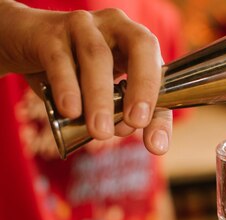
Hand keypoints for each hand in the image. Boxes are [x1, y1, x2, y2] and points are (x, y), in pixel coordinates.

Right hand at [0, 1, 170, 154]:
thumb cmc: (75, 71)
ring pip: (97, 57)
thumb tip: (151, 144)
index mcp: (137, 42)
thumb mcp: (106, 94)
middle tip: (135, 123)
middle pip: (140, 48)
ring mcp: (83, 26)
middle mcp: (116, 27)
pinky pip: (60, 60)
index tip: (156, 144)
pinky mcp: (50, 32)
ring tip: (101, 131)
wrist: (23, 42)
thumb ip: (128, 117)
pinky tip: (70, 111)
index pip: (159, 73)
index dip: (160, 112)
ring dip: (101, 97)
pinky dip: (67, 87)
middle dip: (142, 87)